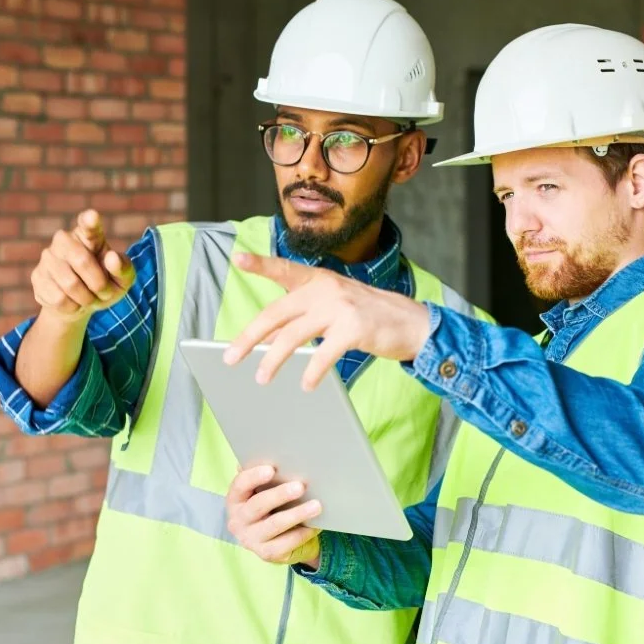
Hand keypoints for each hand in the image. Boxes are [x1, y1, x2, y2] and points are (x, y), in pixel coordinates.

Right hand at [31, 209, 135, 323]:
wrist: (81, 304)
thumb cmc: (106, 284)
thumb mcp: (123, 279)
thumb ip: (123, 268)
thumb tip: (112, 258)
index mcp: (90, 236)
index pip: (88, 224)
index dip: (90, 221)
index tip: (93, 217)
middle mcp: (65, 240)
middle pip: (82, 261)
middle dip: (99, 284)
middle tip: (105, 292)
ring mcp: (48, 257)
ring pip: (70, 284)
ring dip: (87, 299)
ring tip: (90, 298)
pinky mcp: (37, 277)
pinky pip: (58, 298)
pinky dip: (73, 307)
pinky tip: (73, 303)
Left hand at [223, 253, 431, 390]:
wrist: (412, 323)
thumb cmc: (368, 318)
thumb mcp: (332, 311)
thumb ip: (302, 320)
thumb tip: (268, 340)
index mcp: (318, 280)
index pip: (284, 270)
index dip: (261, 264)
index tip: (238, 259)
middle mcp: (326, 289)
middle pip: (277, 312)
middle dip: (250, 337)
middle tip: (230, 357)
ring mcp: (340, 307)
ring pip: (294, 335)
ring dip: (273, 359)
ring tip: (261, 378)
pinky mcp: (354, 328)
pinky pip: (324, 353)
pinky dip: (312, 371)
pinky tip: (306, 385)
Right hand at [225, 464, 322, 567]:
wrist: (273, 540)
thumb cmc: (269, 507)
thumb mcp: (263, 492)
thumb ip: (265, 477)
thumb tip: (278, 455)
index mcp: (235, 500)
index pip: (240, 485)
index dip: (254, 477)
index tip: (271, 469)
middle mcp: (238, 520)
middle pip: (258, 505)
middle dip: (279, 495)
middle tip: (300, 486)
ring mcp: (250, 539)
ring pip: (274, 525)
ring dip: (297, 514)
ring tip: (316, 505)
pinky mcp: (265, 553)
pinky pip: (286, 543)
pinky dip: (302, 533)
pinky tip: (315, 525)